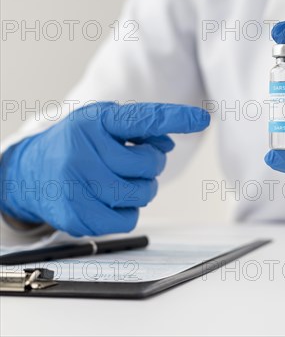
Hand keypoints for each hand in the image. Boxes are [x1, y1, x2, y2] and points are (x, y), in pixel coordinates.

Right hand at [0, 102, 209, 235]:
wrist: (30, 173)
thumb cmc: (78, 146)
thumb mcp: (104, 124)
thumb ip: (140, 129)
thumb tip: (168, 144)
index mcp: (94, 120)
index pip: (142, 118)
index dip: (175, 117)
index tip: (202, 118)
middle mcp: (82, 148)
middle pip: (147, 164)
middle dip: (152, 164)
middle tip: (136, 162)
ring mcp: (75, 182)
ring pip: (140, 194)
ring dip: (142, 190)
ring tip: (122, 181)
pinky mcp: (75, 213)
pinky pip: (127, 219)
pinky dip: (128, 212)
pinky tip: (111, 201)